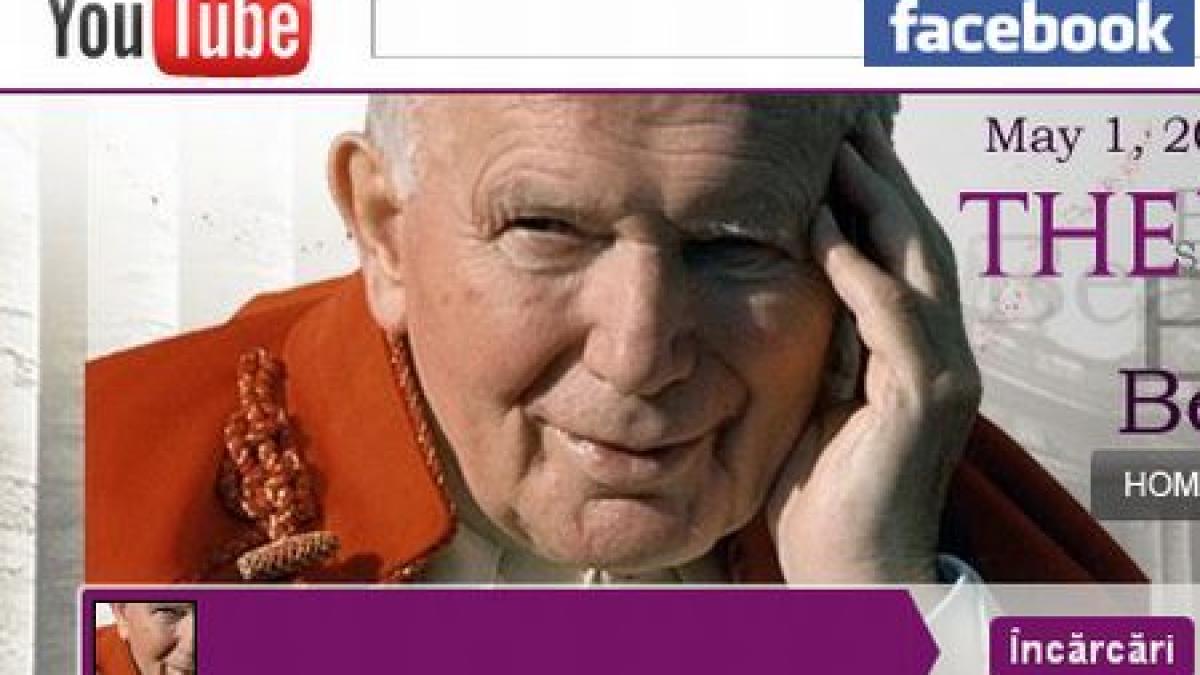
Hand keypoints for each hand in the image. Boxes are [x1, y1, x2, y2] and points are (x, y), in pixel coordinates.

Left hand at [766, 117, 981, 583]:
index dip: (880, 205)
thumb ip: (829, 346)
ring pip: (918, 269)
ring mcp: (942, 377)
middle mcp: (945, 357)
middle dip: (885, 186)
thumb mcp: (822, 402)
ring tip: (838, 159)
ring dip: (876, 209)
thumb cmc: (828, 494)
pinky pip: (892, 319)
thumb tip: (806, 285)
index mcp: (920, 357)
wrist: (852, 573)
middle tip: (847, 134)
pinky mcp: (922, 402)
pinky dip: (860, 272)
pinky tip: (825, 233)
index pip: (907, 262)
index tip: (842, 157)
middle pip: (921, 249)